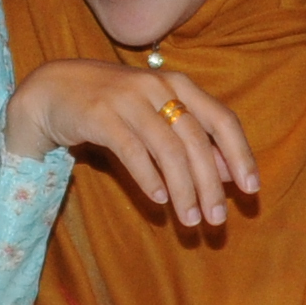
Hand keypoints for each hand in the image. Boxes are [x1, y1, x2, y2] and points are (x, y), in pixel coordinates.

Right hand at [7, 60, 259, 228]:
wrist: (53, 90)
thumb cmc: (113, 107)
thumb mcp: (156, 117)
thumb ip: (191, 138)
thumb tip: (227, 172)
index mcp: (178, 84)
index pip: (222, 119)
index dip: (241, 154)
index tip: (251, 189)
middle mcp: (157, 86)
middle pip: (196, 140)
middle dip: (210, 184)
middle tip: (217, 220)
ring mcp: (128, 98)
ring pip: (168, 149)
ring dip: (183, 190)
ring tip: (190, 221)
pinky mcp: (100, 114)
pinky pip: (132, 151)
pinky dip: (149, 178)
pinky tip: (160, 201)